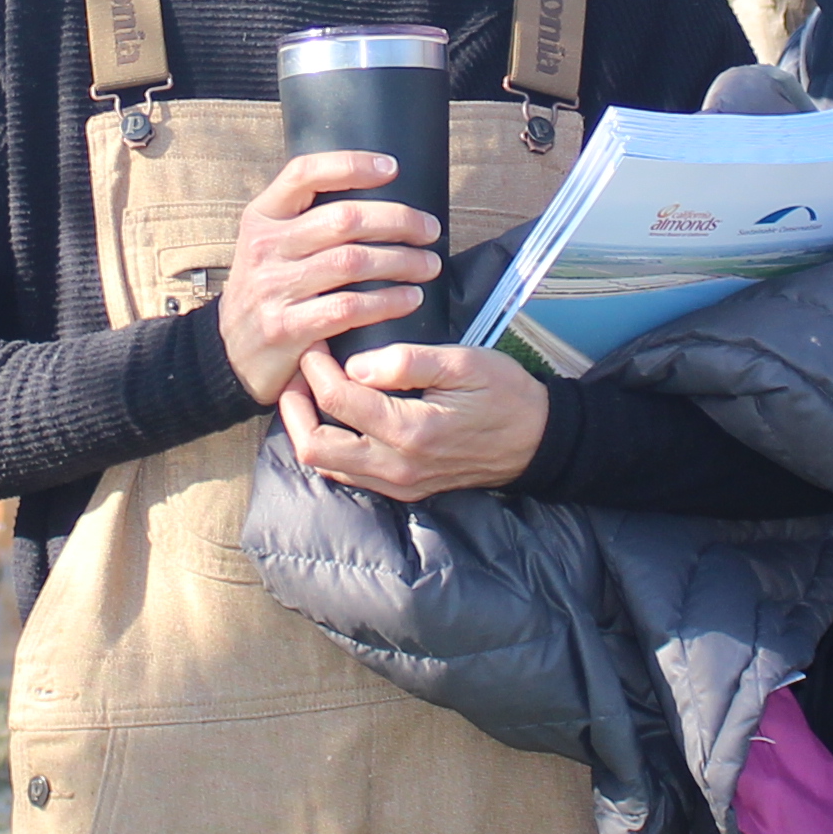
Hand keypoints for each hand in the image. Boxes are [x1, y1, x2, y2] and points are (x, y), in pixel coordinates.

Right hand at [213, 150, 440, 409]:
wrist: (230, 357)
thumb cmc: (269, 292)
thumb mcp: (270, 248)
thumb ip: (306, 222)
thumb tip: (378, 195)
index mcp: (261, 217)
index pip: (305, 173)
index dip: (351, 164)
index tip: (392, 168)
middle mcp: (263, 247)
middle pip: (343, 219)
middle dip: (397, 220)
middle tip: (429, 229)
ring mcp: (272, 288)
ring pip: (352, 262)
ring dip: (401, 261)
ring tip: (429, 264)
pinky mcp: (286, 328)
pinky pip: (349, 307)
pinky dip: (387, 301)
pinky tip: (409, 298)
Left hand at [279, 338, 553, 501]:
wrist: (537, 442)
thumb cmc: (506, 395)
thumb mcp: (465, 362)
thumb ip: (409, 361)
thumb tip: (356, 366)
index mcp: (411, 430)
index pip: (337, 399)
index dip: (315, 368)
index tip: (316, 343)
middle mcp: (397, 466)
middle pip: (314, 447)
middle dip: (294, 406)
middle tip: (298, 371)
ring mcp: (398, 484)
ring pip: (325, 465)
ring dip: (307, 427)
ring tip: (310, 389)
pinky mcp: (401, 490)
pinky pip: (347, 473)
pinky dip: (330, 444)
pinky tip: (335, 416)